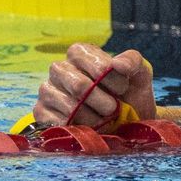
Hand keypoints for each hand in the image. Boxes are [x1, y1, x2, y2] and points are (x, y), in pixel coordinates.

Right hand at [34, 44, 156, 127]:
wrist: (125, 121)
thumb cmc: (129, 92)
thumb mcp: (139, 73)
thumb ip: (133, 61)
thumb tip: (117, 63)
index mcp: (79, 52)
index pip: (92, 63)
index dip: (110, 78)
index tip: (123, 88)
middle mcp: (59, 68)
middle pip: (79, 86)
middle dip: (103, 102)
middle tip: (113, 108)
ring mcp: (48, 90)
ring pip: (70, 107)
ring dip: (94, 118)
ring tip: (103, 119)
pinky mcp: (41, 112)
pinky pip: (58, 122)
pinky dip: (79, 128)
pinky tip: (89, 127)